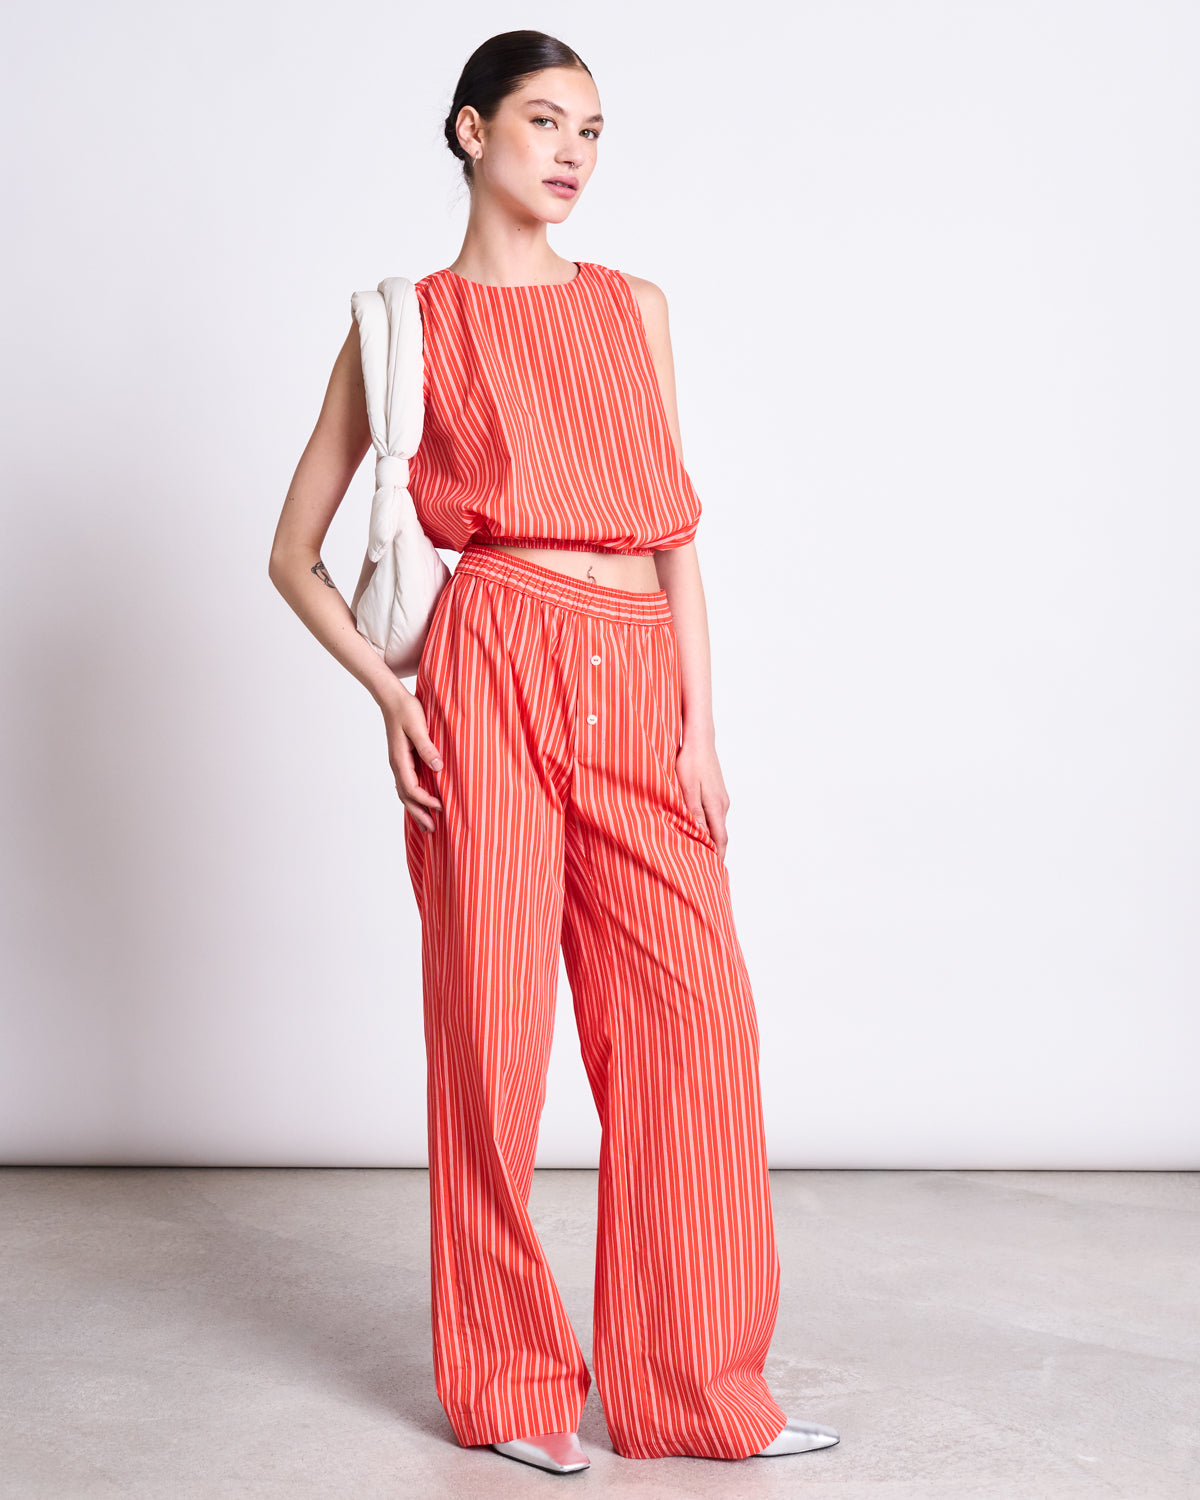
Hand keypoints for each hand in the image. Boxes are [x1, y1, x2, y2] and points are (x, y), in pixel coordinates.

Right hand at [380, 684, 443, 832]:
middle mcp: (397, 764)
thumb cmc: (406, 709)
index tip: (442, 807)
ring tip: (427, 824)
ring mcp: (398, 763)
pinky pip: (407, 784)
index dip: (426, 800)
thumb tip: (437, 767)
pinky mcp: (403, 759)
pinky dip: (414, 798)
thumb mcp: (418, 726)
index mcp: (399, 759)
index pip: (412, 788)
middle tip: (433, 830)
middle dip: (419, 814)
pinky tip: (422, 803)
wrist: (392, 698)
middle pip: (406, 797)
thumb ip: (427, 747)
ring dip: (416, 809)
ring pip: (405, 793)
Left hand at [674, 735, 729, 859]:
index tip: (713, 871)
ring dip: (711, 838)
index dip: (718, 856)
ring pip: (717, 824)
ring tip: (698, 850)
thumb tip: (700, 833)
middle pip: (720, 834)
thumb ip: (693, 811)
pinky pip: (714, 814)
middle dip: (714, 851)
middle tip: (704, 866)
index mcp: (715, 806)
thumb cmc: (689, 762)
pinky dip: (709, 825)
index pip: (720, 839)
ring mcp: (721, 798)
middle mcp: (722, 804)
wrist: (699, 740)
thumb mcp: (686, 788)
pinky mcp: (716, 792)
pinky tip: (697, 827)